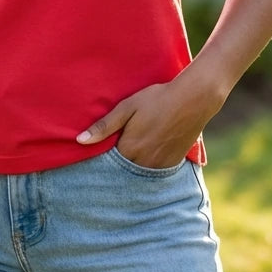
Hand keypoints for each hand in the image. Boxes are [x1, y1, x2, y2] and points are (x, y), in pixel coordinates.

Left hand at [76, 80, 215, 168]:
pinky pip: (155, 171)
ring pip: (139, 172)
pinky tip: (150, 152)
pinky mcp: (173, 164)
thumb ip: (104, 126)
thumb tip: (80, 140)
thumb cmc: (156, 99)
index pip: (108, 163)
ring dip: (134, 165)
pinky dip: (149, 165)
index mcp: (129, 149)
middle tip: (118, 151)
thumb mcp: (127, 107)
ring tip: (135, 150)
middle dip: (118, 164)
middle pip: (123, 169)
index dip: (103, 156)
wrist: (192, 100)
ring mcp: (160, 165)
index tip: (101, 151)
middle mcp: (143, 162)